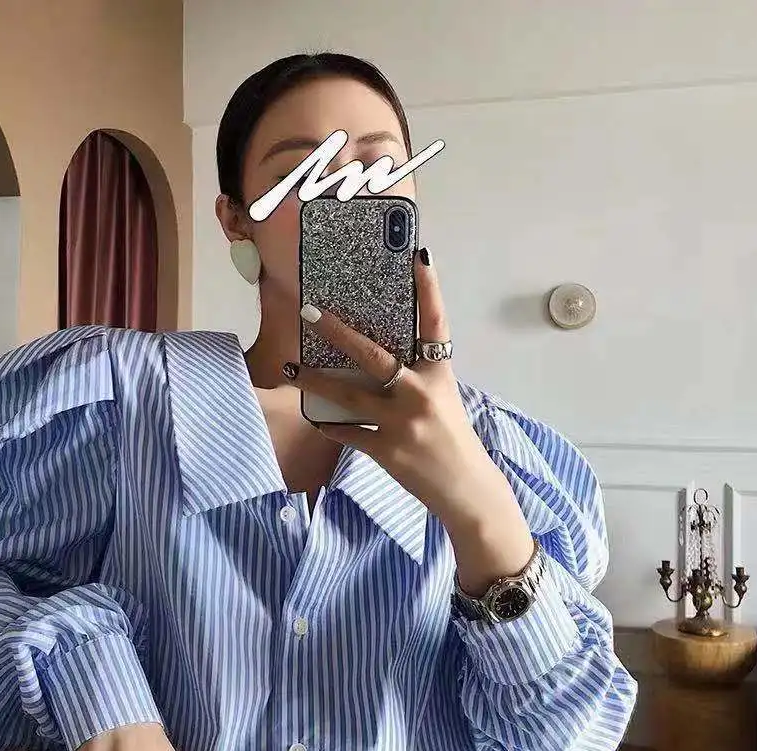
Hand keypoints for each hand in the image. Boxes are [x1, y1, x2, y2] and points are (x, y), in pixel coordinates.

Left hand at [283, 247, 496, 527]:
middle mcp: (421, 394)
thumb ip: (416, 376)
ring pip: (350, 397)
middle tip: (310, 312)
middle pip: (375, 356)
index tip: (419, 256)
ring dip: (316, 382)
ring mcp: (403, 423)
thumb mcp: (443, 398)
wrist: (466, 488)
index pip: (435, 324)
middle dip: (339, 333)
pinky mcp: (387, 451)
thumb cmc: (452, 438)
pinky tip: (315, 417)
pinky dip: (331, 425)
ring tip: (291, 369)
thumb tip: (375, 357)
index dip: (428, 290)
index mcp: (439, 376)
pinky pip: (349, 434)